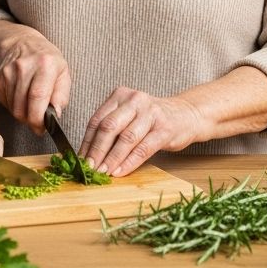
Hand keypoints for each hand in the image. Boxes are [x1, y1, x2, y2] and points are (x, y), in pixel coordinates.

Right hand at [0, 26, 70, 132]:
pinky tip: (21, 98)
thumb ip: (61, 97)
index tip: (42, 128)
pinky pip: (4, 103)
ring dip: (22, 114)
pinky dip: (13, 106)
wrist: (24, 44)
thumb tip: (54, 116)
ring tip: (31, 106)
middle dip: (30, 121)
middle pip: (22, 107)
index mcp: (45, 64)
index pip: (37, 97)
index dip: (38, 118)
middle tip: (37, 122)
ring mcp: (7, 71)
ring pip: (13, 108)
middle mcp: (24, 66)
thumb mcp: (63, 75)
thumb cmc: (48, 62)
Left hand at [79, 87, 200, 176]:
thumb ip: (111, 129)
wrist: (186, 115)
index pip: (97, 120)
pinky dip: (129, 162)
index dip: (87, 142)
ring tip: (103, 172)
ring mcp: (151, 113)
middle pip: (109, 127)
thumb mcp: (129, 116)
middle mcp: (135, 100)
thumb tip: (88, 154)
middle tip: (89, 168)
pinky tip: (120, 172)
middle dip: (96, 150)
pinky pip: (143, 148)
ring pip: (126, 138)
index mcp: (120, 95)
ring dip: (112, 158)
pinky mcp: (165, 128)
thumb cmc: (151, 119)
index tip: (80, 160)